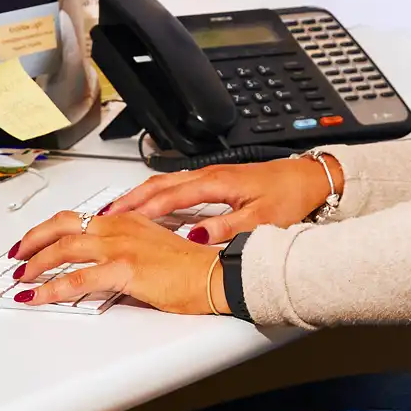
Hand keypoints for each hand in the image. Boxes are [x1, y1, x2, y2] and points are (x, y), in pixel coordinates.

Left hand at [10, 211, 225, 313]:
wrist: (213, 274)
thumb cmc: (191, 267)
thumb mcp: (153, 249)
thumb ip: (126, 251)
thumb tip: (103, 268)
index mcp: (127, 220)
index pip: (78, 217)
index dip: (50, 229)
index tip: (35, 241)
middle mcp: (119, 227)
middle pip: (62, 225)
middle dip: (33, 240)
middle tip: (17, 256)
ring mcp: (120, 246)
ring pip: (63, 249)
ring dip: (35, 264)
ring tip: (21, 278)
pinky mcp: (123, 269)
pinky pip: (76, 280)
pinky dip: (50, 289)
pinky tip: (38, 297)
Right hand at [106, 154, 343, 243]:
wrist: (308, 179)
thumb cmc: (288, 196)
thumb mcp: (260, 219)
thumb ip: (226, 229)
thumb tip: (194, 236)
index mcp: (217, 182)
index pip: (170, 195)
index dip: (141, 208)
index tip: (116, 220)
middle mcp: (210, 174)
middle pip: (160, 184)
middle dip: (129, 199)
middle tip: (102, 216)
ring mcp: (211, 175)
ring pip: (166, 182)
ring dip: (140, 195)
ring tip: (116, 211)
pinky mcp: (216, 179)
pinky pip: (176, 184)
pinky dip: (156, 194)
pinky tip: (150, 205)